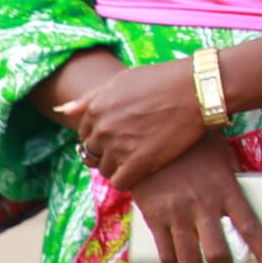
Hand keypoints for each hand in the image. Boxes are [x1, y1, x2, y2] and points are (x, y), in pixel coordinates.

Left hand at [57, 57, 206, 188]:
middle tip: (133, 145)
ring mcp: (119, 148)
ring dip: (120, 166)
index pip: (85, 134)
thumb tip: (63, 110)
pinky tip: (144, 169)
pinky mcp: (139, 163)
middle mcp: (103, 129)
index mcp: (96, 109)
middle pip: (94, 153)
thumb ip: (91, 97)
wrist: (198, 90)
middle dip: (109, 151)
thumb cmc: (164, 80)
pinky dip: (129, 179)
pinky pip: (121, 182)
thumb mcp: (124, 80)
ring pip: (106, 170)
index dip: (103, 135)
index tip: (122, 133)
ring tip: (141, 156)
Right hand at [121, 134, 261, 262]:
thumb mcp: (223, 156)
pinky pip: (166, 254)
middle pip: (218, 252)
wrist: (149, 140)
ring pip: (190, 259)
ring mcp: (177, 214)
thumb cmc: (192, 145)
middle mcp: (203, 205)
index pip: (251, 228)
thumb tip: (248, 198)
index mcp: (226, 190)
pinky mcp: (155, 219)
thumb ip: (234, 178)